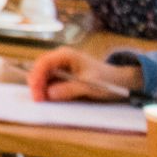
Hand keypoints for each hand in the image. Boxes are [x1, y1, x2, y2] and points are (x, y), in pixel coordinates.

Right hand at [27, 46, 141, 102]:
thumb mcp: (89, 85)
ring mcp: (59, 67)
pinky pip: (48, 82)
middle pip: (39, 69)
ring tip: (43, 101)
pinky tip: (49, 98)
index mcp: (65, 55)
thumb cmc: (106, 80)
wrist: (119, 82)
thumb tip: (49, 94)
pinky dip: (46, 90)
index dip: (37, 77)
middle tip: (38, 100)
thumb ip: (69, 89)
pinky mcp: (61, 76)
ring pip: (42, 77)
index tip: (36, 93)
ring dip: (41, 89)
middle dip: (36, 85)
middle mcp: (59, 59)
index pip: (44, 63)